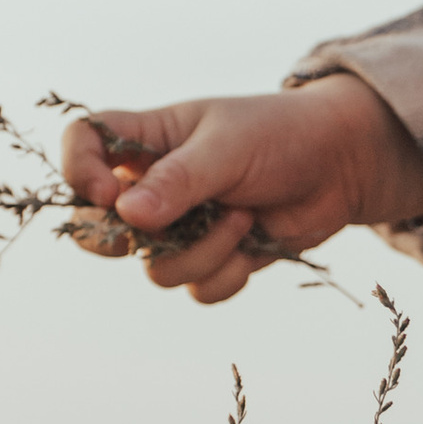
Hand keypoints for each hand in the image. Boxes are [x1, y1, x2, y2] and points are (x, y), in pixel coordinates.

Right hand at [61, 77, 422, 304]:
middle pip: (97, 225)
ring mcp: (182, 226)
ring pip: (155, 268)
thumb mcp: (228, 146)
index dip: (79, 173)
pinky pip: (196, 288)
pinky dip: (227, 273)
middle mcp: (155, 185)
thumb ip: (179, 179)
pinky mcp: (214, 258)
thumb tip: (127, 215)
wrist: (343, 165)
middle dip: (122, 240)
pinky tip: (255, 243)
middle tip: (153, 232)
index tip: (109, 194)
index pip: (83, 144)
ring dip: (202, 252)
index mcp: (148, 139)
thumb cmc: (282, 135)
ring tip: (242, 217)